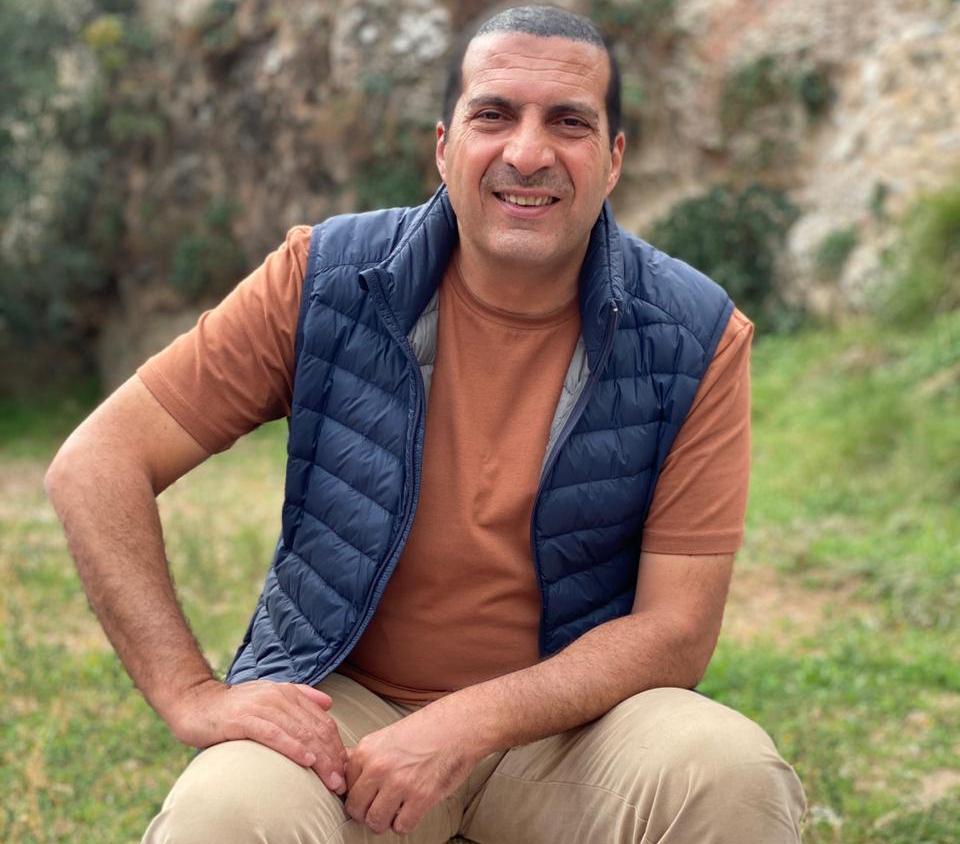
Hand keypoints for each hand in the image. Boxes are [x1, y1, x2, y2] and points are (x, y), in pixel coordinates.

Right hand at [168, 678, 348, 793]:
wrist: (196, 702)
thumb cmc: (235, 707)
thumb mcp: (270, 697)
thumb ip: (300, 697)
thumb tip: (328, 704)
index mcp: (289, 693)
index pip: (323, 721)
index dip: (336, 746)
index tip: (344, 769)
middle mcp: (279, 697)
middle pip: (316, 728)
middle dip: (332, 757)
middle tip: (340, 782)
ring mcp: (262, 707)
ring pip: (300, 732)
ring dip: (319, 758)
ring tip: (329, 780)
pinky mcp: (244, 719)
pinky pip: (274, 734)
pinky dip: (292, 747)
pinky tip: (306, 761)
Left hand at [344, 699, 482, 835]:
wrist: (458, 726)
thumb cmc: (424, 731)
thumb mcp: (386, 736)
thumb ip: (364, 756)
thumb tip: (340, 768)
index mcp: (367, 750)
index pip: (345, 788)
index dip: (358, 794)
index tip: (369, 794)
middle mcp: (378, 767)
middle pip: (356, 809)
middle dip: (366, 813)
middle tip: (379, 808)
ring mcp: (399, 783)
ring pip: (375, 821)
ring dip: (384, 821)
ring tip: (395, 811)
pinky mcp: (420, 797)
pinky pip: (401, 826)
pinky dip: (405, 823)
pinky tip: (411, 810)